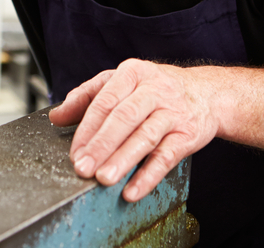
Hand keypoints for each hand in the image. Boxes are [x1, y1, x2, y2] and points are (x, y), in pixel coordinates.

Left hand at [48, 58, 218, 201]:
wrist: (207, 94)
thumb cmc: (157, 89)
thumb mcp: (123, 82)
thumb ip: (88, 97)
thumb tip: (57, 116)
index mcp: (133, 73)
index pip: (105, 101)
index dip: (87, 128)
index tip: (74, 151)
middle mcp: (154, 90)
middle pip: (124, 117)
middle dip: (101, 145)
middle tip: (84, 167)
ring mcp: (173, 112)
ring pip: (145, 136)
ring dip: (123, 160)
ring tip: (104, 179)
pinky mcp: (187, 134)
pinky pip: (166, 157)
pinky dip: (148, 175)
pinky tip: (132, 190)